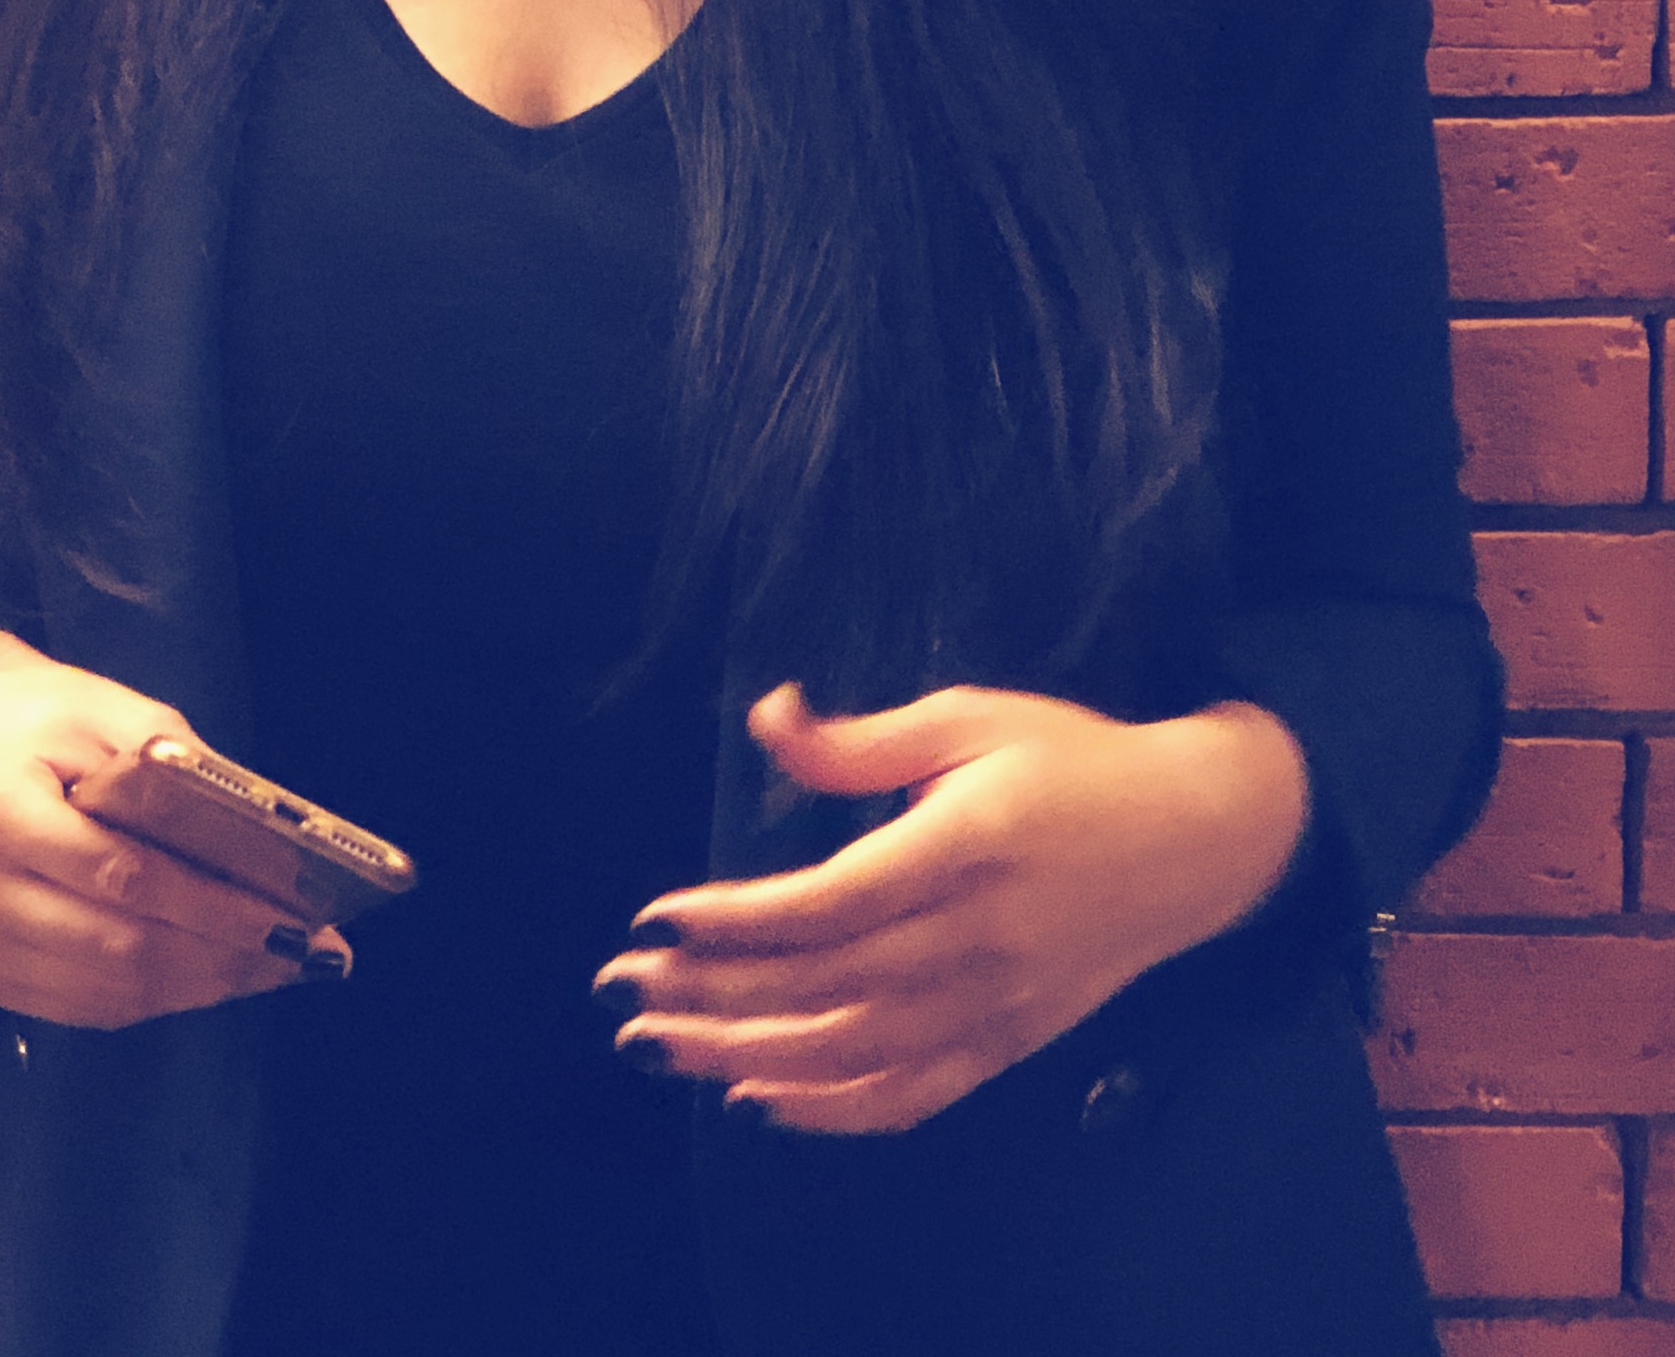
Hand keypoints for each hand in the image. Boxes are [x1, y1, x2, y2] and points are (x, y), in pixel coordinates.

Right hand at [0, 623, 350, 1029]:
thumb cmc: (48, 717)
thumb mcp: (120, 714)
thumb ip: (182, 779)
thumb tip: (263, 857)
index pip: (121, 874)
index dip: (211, 906)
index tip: (291, 920)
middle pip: (118, 947)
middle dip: (223, 956)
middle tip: (302, 952)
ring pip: (108, 991)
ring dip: (201, 985)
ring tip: (272, 966)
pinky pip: (84, 1006)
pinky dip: (157, 996)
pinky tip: (210, 974)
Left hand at [594, 682, 1309, 1133]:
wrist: (1201, 836)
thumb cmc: (1072, 759)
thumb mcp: (969, 718)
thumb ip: (859, 740)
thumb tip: (765, 714)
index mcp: (965, 847)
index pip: (830, 903)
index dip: (738, 921)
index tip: (656, 916)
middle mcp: (979, 940)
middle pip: (824, 987)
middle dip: (712, 994)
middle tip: (621, 987)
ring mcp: (998, 1003)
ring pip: (854, 1052)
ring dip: (746, 1056)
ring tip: (659, 1045)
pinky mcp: (1012, 1042)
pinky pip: (912, 1093)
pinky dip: (832, 1108)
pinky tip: (760, 1097)